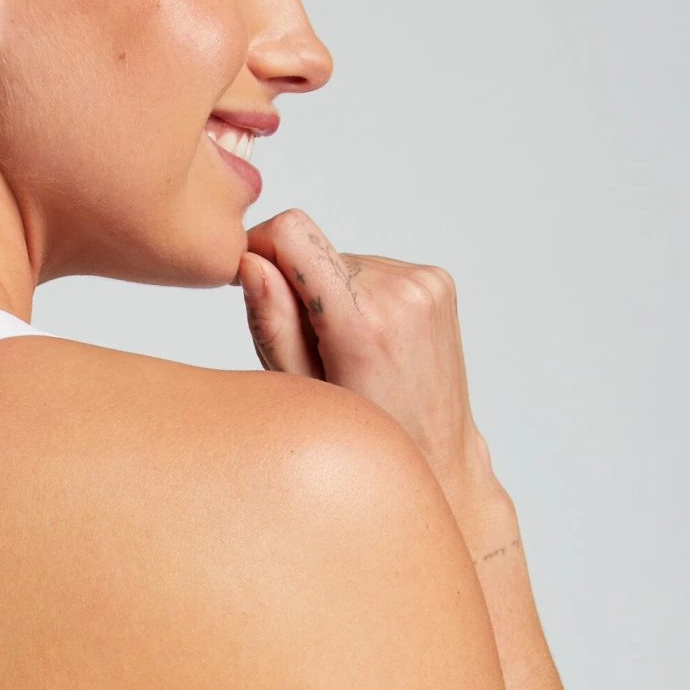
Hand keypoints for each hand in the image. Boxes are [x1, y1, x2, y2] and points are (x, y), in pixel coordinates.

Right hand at [239, 210, 509, 549]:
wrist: (438, 456)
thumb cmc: (365, 437)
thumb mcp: (303, 391)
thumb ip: (273, 324)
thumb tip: (250, 261)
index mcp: (363, 321)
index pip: (294, 232)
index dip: (260, 245)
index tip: (251, 278)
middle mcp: (402, 290)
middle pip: (315, 251)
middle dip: (301, 290)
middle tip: (313, 350)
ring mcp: (426, 283)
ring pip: (343, 262)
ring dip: (332, 296)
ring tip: (347, 352)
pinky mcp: (436, 281)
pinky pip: (372, 270)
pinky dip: (360, 297)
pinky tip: (371, 342)